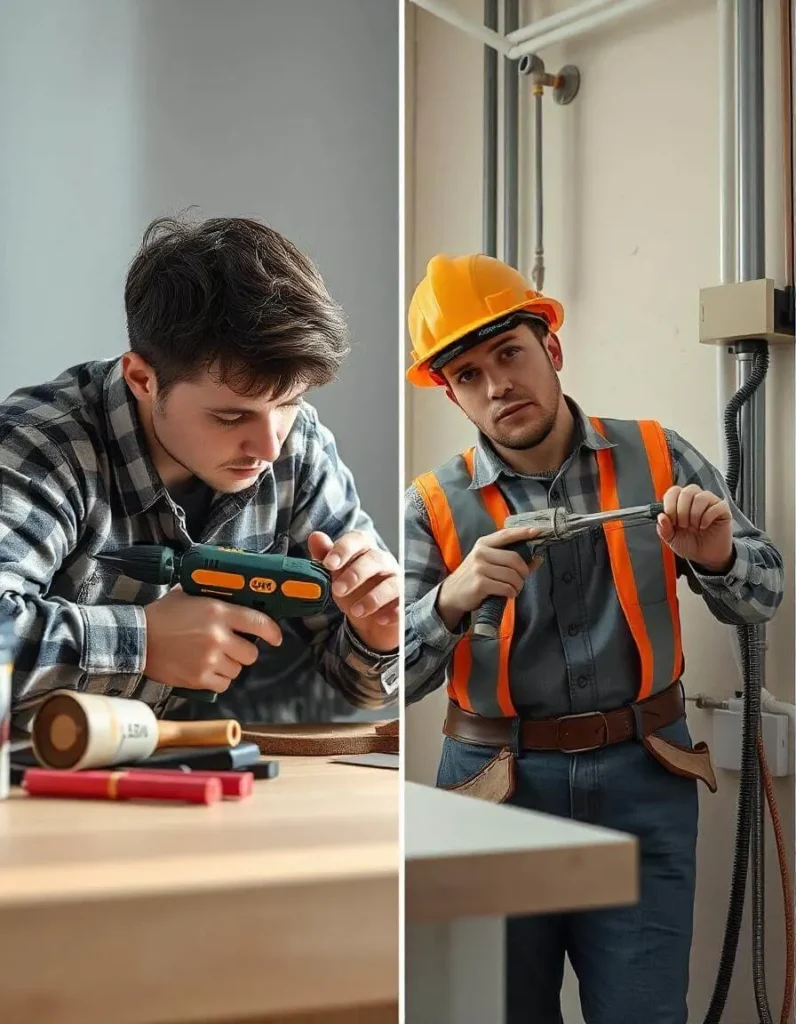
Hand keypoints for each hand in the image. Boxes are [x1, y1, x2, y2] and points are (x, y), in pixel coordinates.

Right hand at [143, 586, 281, 692]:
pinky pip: (224, 684)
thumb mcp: (187, 595)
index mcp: (218, 612)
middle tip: (232, 647)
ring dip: (230, 665)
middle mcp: (217, 636)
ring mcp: (209, 659)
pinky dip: (219, 679)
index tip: (276, 637)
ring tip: (214, 657)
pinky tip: (207, 670)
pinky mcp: (199, 678)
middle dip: (244, 651)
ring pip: (238, 670)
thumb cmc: (162, 616)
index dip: (272, 631)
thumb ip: (212, 596)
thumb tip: (233, 594)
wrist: (137, 639)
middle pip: (251, 653)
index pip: (258, 622)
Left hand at [309, 530, 398, 652]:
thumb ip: (325, 555)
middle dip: (355, 574)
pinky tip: (379, 619)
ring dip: (373, 598)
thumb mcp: (334, 575)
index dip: (344, 548)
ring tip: (356, 611)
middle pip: (375, 559)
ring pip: (391, 583)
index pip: (358, 539)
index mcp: (364, 550)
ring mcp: (395, 581)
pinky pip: (402, 604)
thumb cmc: (350, 589)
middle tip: (337, 590)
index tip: (328, 564)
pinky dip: (392, 612)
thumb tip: (315, 537)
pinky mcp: (402, 602)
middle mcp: (383, 562)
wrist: (366, 620)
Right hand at [436, 527, 542, 631]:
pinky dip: (511, 593)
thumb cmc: (475, 577)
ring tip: (514, 589)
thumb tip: (538, 558)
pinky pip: (506, 588)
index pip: (506, 535)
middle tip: (522, 579)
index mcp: (483, 544)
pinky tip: (507, 594)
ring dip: (518, 585)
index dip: (523, 533)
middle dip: (523, 572)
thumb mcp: (489, 563)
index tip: (537, 531)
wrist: (452, 594)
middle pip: (514, 559)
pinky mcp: (480, 584)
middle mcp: (480, 553)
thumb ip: (512, 560)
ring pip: (512, 575)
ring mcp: (479, 568)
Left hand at [657, 484, 734, 572]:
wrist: (706, 556)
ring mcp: (710, 502)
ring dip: (694, 514)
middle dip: (681, 511)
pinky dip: (708, 517)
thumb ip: (664, 529)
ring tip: (694, 526)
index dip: (670, 504)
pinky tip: (704, 526)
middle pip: (687, 492)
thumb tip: (661, 516)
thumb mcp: (672, 539)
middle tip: (683, 525)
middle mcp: (695, 499)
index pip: (673, 491)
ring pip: (701, 497)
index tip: (670, 519)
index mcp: (680, 503)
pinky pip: (716, 506)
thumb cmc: (690, 544)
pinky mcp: (723, 509)